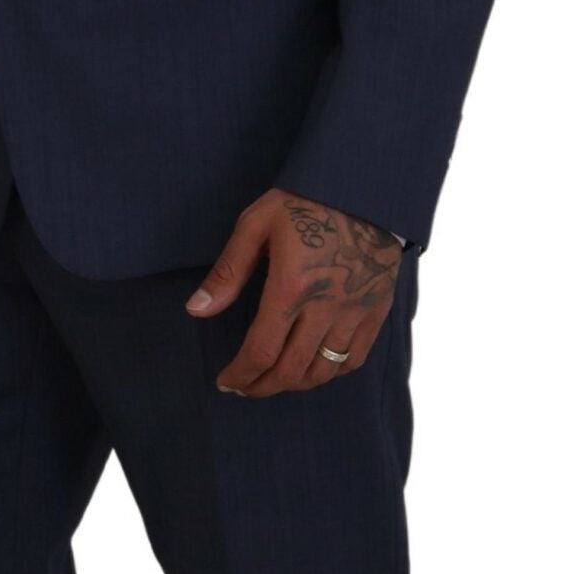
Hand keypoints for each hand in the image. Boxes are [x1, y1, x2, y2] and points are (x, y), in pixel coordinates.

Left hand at [185, 189, 402, 396]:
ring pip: (324, 371)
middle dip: (262, 386)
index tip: (226, 381)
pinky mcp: (377, 309)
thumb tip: (196, 310)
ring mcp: (355, 311)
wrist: (364, 186)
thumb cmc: (304, 201)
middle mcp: (326, 307)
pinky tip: (314, 369)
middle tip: (245, 386)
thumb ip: (228, 272)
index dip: (240, 375)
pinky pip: (355, 358)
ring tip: (275, 380)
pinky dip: (332, 372)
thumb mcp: (256, 225)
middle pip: (291, 371)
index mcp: (291, 288)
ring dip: (295, 385)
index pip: (261, 351)